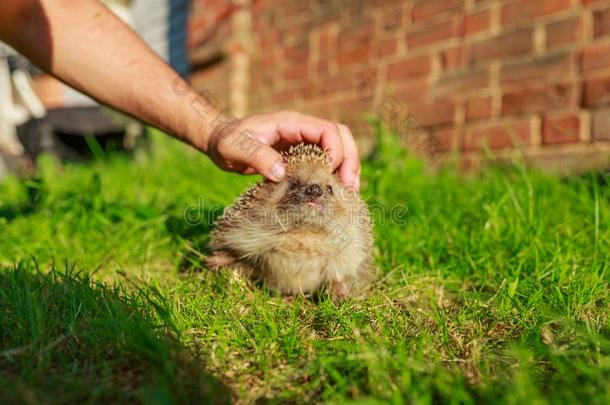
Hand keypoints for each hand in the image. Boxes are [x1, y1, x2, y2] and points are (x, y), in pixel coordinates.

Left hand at [204, 111, 360, 190]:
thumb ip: (257, 157)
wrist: (220, 141)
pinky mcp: (301, 155)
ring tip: (349, 193)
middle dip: (349, 160)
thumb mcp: (236, 148)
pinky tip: (333, 194)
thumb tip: (281, 173)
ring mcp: (303, 141)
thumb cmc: (226, 141)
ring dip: (347, 169)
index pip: (327, 130)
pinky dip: (333, 176)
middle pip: (341, 137)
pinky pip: (325, 162)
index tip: (328, 174)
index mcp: (291, 123)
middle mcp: (302, 130)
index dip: (335, 151)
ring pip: (338, 149)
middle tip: (349, 188)